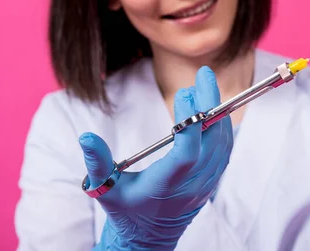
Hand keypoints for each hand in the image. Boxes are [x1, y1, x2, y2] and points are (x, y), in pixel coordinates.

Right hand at [79, 66, 232, 249]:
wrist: (149, 238)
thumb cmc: (126, 211)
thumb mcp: (105, 190)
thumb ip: (97, 163)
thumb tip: (86, 137)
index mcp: (167, 184)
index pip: (187, 152)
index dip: (191, 123)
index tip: (186, 93)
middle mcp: (192, 183)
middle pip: (211, 140)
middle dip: (210, 104)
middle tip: (204, 75)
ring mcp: (206, 182)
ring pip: (222, 142)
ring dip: (218, 111)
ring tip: (207, 83)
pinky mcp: (212, 179)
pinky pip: (224, 149)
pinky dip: (221, 125)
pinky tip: (214, 106)